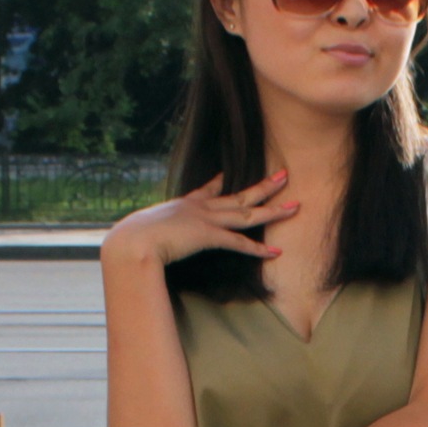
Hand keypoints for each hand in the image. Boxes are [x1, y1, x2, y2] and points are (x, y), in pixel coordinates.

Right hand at [100, 168, 299, 266]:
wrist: (133, 241)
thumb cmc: (133, 239)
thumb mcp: (142, 230)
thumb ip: (147, 232)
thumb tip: (135, 240)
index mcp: (184, 204)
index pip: (207, 190)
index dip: (220, 183)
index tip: (227, 175)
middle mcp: (200, 208)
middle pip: (239, 196)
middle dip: (264, 187)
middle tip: (284, 176)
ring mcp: (206, 220)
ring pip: (247, 214)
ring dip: (273, 211)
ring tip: (294, 206)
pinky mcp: (209, 236)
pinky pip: (239, 242)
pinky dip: (258, 248)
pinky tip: (275, 251)